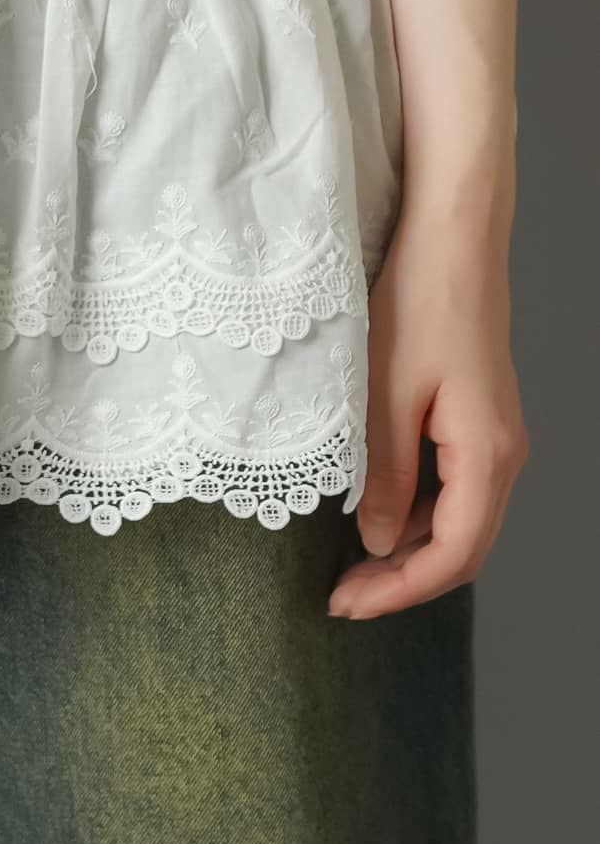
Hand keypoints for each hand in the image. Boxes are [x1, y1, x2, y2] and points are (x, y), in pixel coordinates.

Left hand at [327, 218, 527, 619]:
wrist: (452, 240)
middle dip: (402, 581)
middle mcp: (501, 452)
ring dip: (409, 551)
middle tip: (342, 597)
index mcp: (486, 453)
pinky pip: (454, 489)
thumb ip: (383, 474)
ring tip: (350, 566)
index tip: (346, 604)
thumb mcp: (382, 395)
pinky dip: (417, 516)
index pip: (453, 553)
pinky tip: (375, 516)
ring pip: (459, 521)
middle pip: (462, 548)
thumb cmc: (418, 304)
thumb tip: (375, 540)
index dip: (400, 589)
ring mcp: (493, 437)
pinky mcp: (476, 420)